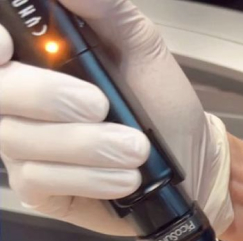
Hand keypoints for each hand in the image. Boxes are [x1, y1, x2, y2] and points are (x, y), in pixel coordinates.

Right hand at [0, 0, 231, 234]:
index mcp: (38, 58)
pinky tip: (124, 178)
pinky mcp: (41, 189)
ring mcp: (26, 146)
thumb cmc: (163, 107)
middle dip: (48, 97)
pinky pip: (40, 181)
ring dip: (86, 146)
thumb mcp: (142, 47)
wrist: (192, 164)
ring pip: (21, 140)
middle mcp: (22, 101)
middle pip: (0, 93)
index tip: (10, 46)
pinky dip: (89, 177)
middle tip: (100, 106)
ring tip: (135, 149)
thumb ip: (106, 9)